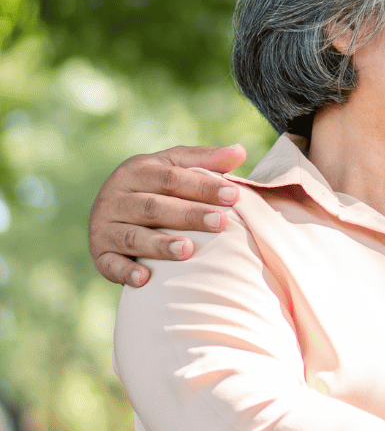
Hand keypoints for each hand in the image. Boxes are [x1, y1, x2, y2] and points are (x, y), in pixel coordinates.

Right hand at [89, 144, 246, 285]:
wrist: (111, 210)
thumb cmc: (155, 185)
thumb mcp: (174, 165)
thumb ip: (205, 159)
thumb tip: (240, 152)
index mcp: (136, 171)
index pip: (171, 177)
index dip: (203, 186)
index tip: (233, 195)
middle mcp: (115, 198)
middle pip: (153, 207)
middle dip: (188, 215)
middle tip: (219, 223)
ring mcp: (103, 226)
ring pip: (132, 236)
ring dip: (159, 245)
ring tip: (187, 250)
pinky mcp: (98, 253)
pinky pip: (109, 264)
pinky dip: (126, 271)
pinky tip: (145, 279)